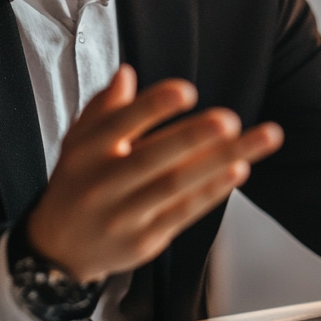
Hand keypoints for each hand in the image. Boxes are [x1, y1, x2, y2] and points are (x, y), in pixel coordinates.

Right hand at [26, 64, 283, 282]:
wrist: (59, 247)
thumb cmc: (79, 179)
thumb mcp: (79, 139)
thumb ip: (104, 106)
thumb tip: (127, 74)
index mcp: (87, 150)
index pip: (120, 124)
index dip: (153, 107)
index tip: (186, 91)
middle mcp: (103, 183)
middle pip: (153, 158)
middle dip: (194, 138)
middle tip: (230, 119)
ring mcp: (125, 215)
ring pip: (177, 186)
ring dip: (221, 161)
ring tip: (260, 138)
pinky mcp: (145, 240)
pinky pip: (184, 212)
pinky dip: (213, 191)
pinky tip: (239, 170)